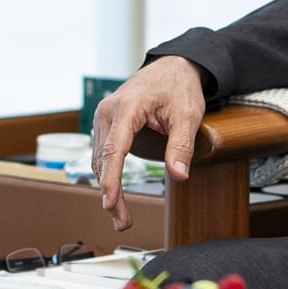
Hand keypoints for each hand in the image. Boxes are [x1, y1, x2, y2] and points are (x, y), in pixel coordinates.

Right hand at [89, 57, 208, 232]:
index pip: (114, 150)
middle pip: (103, 160)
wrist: (172, 66)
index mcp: (127, 107)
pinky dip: (107, 174)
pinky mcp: (107, 123)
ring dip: (108, 187)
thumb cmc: (178, 86)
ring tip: (121, 216)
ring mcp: (104, 117)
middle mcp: (108, 112)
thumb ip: (181, 146)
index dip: (111, 180)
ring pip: (99, 159)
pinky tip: (116, 193)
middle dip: (110, 193)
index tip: (110, 203)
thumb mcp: (188, 115)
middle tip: (122, 222)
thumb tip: (178, 176)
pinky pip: (102, 153)